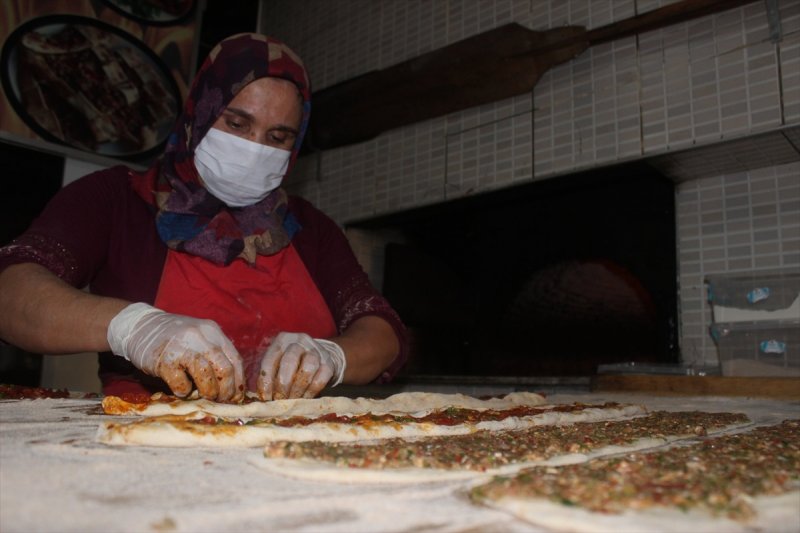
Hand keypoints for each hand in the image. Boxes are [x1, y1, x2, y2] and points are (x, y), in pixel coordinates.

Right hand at [107, 303, 244, 401]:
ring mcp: (182, 346)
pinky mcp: (164, 359)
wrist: (140, 326)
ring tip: (205, 397)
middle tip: (220, 400)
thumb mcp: (199, 338)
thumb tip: (230, 386)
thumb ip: (214, 355)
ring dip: (208, 391)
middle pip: (224, 367)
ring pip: (206, 373)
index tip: (236, 396)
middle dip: (226, 390)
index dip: (238, 382)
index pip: (235, 359)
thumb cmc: (174, 339)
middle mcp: (200, 336)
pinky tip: (181, 390)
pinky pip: (181, 382)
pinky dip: (184, 390)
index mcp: (213, 331)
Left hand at [257, 332, 345, 399]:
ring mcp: (316, 350)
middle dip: (282, 385)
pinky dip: (310, 392)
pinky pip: (320, 380)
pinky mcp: (328, 363)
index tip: (265, 397)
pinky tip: (304, 399)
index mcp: (282, 339)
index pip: (270, 359)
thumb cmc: (292, 363)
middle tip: (279, 400)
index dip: (266, 381)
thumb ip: (269, 375)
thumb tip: (263, 398)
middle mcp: (299, 341)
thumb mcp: (278, 362)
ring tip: (292, 401)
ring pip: (307, 369)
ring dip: (297, 389)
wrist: (320, 356)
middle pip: (289, 362)